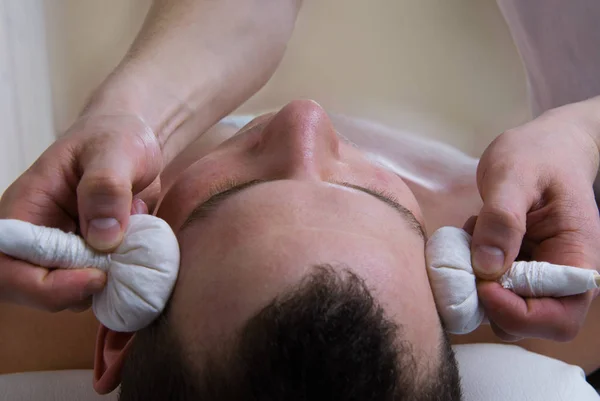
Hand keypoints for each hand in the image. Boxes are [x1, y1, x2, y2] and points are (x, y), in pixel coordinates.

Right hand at [0, 115, 161, 310]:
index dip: (46, 287)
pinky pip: (103, 285)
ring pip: (74, 295)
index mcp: (25, 210)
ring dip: (109, 282)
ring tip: (133, 238)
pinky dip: (125, 276)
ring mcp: (67, 251)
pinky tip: (139, 242)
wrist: (135, 142)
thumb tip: (103, 236)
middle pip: (38, 292)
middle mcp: (39, 237)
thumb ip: (106, 186)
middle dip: (81, 290)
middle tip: (122, 266)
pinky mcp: (93, 258)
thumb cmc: (115, 138)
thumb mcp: (115, 150)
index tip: (96, 276)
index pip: (8, 268)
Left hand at [470, 100, 599, 340]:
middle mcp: (559, 277)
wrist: (545, 147)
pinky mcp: (514, 267)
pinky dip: (470, 268)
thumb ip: (502, 218)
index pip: (557, 318)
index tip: (482, 282)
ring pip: (501, 308)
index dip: (515, 312)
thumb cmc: (538, 155)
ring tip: (473, 235)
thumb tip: (488, 268)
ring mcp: (535, 274)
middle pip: (527, 324)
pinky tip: (473, 232)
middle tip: (468, 257)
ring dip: (475, 281)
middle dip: (488, 300)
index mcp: (576, 261)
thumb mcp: (515, 175)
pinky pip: (488, 285)